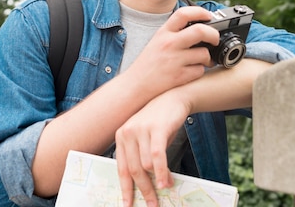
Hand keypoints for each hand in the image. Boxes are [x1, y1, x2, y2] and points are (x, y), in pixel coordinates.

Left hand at [115, 91, 188, 206]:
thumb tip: (145, 184)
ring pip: (146, 165)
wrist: (173, 98)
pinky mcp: (156, 129)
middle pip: (133, 170)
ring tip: (166, 188)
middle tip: (151, 204)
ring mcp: (141, 130)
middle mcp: (127, 133)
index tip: (128, 204)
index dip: (125, 189)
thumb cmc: (160, 121)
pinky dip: (162, 172)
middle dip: (144, 190)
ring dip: (157, 180)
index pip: (121, 168)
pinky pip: (157, 157)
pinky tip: (166, 182)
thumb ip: (141, 156)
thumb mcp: (145, 138)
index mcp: (121, 137)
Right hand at [122, 6, 218, 97]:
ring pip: (204, 53)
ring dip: (208, 58)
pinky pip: (200, 71)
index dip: (200, 12)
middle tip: (215, 39)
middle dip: (213, 35)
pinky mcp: (179, 76)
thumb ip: (174, 33)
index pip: (183, 14)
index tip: (209, 16)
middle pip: (200, 31)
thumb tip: (199, 27)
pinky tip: (192, 71)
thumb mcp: (157, 41)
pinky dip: (200, 71)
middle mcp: (168, 44)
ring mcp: (174, 60)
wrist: (135, 86)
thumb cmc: (148, 64)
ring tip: (204, 60)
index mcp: (163, 33)